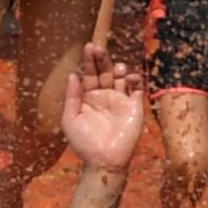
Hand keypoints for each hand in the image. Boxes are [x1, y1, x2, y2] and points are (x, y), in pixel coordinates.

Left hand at [57, 42, 147, 170]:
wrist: (105, 160)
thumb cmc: (84, 143)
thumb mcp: (71, 119)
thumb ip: (72, 96)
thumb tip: (72, 74)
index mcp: (88, 97)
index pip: (89, 74)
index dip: (89, 60)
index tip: (89, 47)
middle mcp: (104, 95)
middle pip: (104, 71)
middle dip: (102, 59)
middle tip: (99, 48)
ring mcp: (120, 100)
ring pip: (121, 77)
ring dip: (119, 68)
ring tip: (117, 68)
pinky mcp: (134, 106)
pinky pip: (137, 88)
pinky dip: (136, 79)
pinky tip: (130, 77)